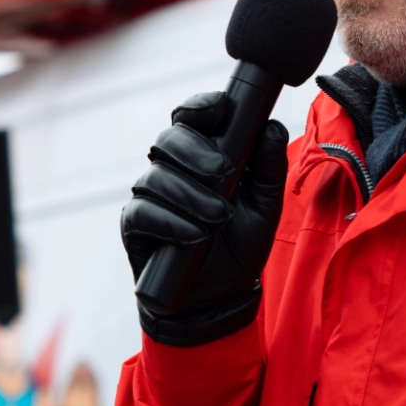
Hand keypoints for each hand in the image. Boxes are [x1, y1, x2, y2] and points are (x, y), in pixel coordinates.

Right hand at [120, 91, 289, 345]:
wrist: (219, 298)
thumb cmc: (240, 245)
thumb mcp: (265, 206)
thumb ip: (268, 166)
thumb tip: (270, 127)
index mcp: (201, 155)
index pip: (191, 117)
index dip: (201, 107)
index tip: (219, 111)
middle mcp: (171, 169)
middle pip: (169, 138)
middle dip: (196, 151)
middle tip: (224, 173)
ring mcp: (150, 195)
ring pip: (156, 175)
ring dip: (190, 194)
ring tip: (217, 217)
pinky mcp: (135, 225)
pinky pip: (143, 211)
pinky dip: (170, 221)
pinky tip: (193, 234)